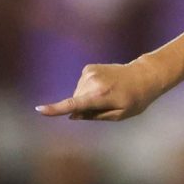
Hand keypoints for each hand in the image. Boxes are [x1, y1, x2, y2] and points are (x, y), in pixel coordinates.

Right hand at [35, 61, 159, 120]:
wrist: (144, 76)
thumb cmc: (134, 100)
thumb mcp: (119, 115)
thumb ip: (94, 116)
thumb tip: (73, 115)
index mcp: (100, 96)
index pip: (74, 104)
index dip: (56, 109)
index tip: (39, 110)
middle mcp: (92, 82)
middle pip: (76, 101)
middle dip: (84, 107)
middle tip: (106, 105)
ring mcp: (89, 73)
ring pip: (77, 93)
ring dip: (87, 98)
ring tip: (108, 94)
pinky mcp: (88, 68)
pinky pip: (81, 85)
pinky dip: (88, 89)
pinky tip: (103, 87)